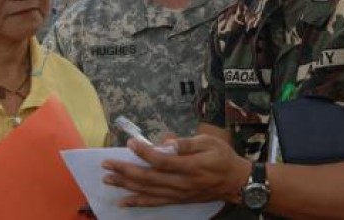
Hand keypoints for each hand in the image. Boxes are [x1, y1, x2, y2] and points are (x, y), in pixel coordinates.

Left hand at [102, 134, 249, 206]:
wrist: (236, 181)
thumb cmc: (223, 157)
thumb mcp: (209, 142)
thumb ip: (187, 143)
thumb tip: (167, 142)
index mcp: (190, 166)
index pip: (162, 161)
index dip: (144, 153)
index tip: (130, 142)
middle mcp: (182, 183)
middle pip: (149, 178)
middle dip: (125, 170)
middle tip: (107, 164)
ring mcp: (179, 194)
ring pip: (148, 191)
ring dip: (126, 185)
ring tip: (108, 179)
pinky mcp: (178, 200)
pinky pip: (155, 202)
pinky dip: (138, 202)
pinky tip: (123, 201)